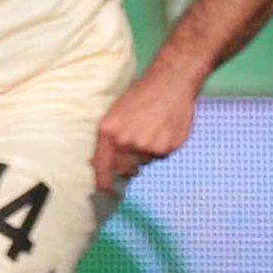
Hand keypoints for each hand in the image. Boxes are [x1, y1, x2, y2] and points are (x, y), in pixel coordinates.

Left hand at [92, 61, 201, 194]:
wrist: (171, 82)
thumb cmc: (141, 95)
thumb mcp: (116, 113)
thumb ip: (109, 139)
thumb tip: (103, 164)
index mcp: (109, 132)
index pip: (102, 165)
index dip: (103, 182)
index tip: (105, 191)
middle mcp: (126, 142)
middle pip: (124, 168)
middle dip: (127, 164)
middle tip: (137, 144)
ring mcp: (147, 147)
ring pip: (143, 162)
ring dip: (145, 152)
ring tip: (151, 128)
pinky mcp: (166, 148)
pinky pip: (160, 156)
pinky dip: (161, 147)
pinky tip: (163, 129)